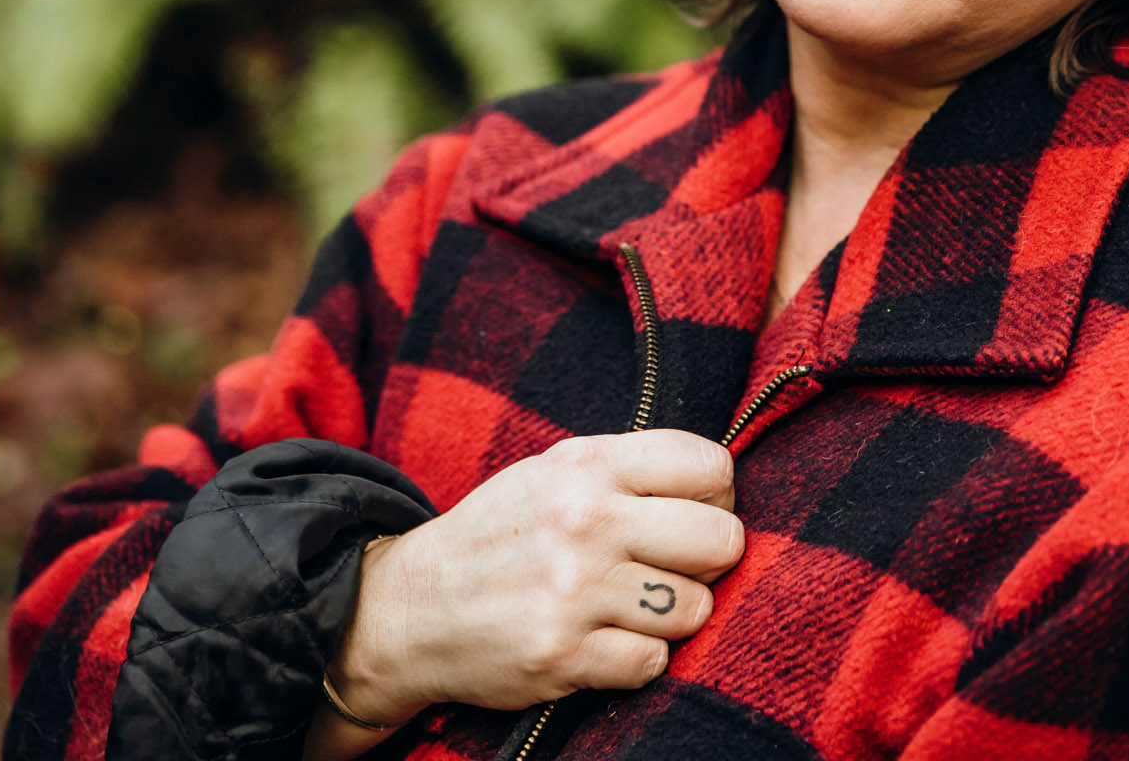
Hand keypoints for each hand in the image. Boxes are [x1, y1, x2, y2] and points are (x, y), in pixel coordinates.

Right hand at [323, 430, 741, 728]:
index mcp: (586, 465)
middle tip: (672, 569)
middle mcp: (584, 520)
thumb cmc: (498, 535)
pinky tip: (602, 642)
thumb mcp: (552, 473)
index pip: (710, 467)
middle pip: (721, 539)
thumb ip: (629, 470)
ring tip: (629, 607)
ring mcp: (573, 589)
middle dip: (708, 561)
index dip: (716, 497)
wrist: (407, 608)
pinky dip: (637, 660)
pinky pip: (653, 663)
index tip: (692, 514)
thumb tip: (721, 487)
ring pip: (695, 609)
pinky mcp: (562, 653)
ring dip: (672, 617)